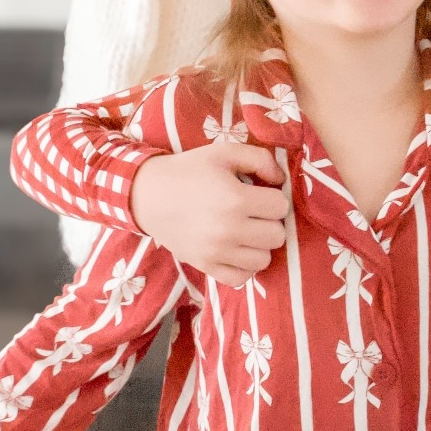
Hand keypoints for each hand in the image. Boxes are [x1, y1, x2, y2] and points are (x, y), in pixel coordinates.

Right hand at [130, 141, 287, 285]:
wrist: (149, 194)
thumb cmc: (190, 170)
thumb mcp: (224, 152)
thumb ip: (260, 159)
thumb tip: (281, 180)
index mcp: (235, 198)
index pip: (280, 206)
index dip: (273, 197)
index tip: (258, 193)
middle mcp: (228, 229)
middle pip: (277, 235)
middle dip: (270, 221)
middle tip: (253, 213)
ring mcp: (216, 252)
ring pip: (264, 259)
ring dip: (259, 245)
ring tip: (245, 231)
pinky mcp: (205, 266)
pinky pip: (241, 278)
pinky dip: (244, 266)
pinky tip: (237, 250)